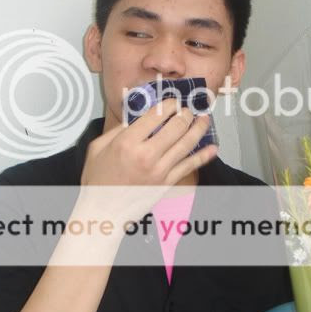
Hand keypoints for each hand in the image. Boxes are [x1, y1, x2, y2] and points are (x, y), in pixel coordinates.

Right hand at [78, 98, 217, 218]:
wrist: (102, 210)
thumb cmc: (97, 180)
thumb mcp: (98, 147)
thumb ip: (118, 129)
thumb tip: (138, 118)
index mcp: (127, 142)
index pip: (156, 115)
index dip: (169, 104)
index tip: (173, 101)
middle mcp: (146, 155)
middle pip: (176, 127)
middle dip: (186, 114)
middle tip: (188, 109)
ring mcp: (159, 170)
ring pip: (187, 144)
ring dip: (198, 128)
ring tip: (204, 119)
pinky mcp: (166, 183)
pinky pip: (189, 166)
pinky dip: (203, 156)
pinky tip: (212, 148)